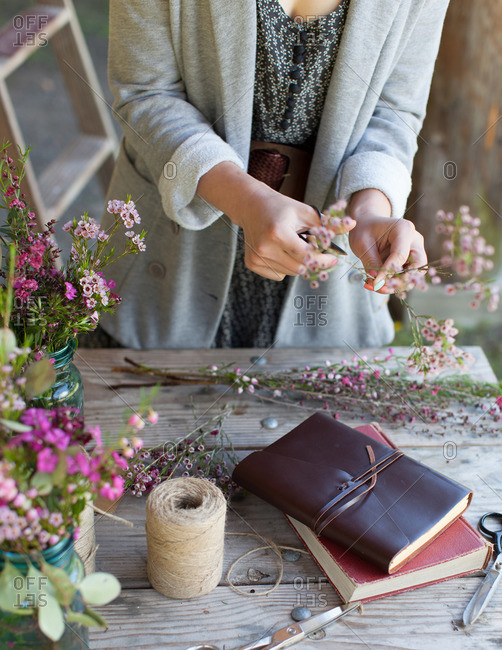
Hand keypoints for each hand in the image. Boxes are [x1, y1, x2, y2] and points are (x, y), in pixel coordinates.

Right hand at [198, 162, 339, 280]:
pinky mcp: (251, 263)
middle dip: (313, 263)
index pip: (306, 256)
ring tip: (294, 247)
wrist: (252, 206)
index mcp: (278, 232)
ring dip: (298, 264)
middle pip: (298, 267)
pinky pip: (278, 275)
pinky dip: (285, 267)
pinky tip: (281, 251)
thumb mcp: (306, 212)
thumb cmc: (282, 208)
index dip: (322, 259)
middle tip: (320, 256)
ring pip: (289, 273)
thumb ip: (329, 223)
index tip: (333, 258)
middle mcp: (264, 247)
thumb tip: (354, 224)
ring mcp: (256, 257)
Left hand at [347, 190, 426, 292]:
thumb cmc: (364, 230)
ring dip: (397, 285)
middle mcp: (414, 240)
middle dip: (400, 281)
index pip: (400, 255)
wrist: (368, 224)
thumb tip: (377, 282)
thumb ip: (371, 262)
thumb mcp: (362, 244)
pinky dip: (394, 283)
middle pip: (417, 266)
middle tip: (381, 288)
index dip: (388, 272)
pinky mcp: (412, 260)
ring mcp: (416, 250)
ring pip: (415, 274)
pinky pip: (408, 276)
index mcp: (403, 229)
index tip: (375, 284)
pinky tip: (379, 285)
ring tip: (377, 288)